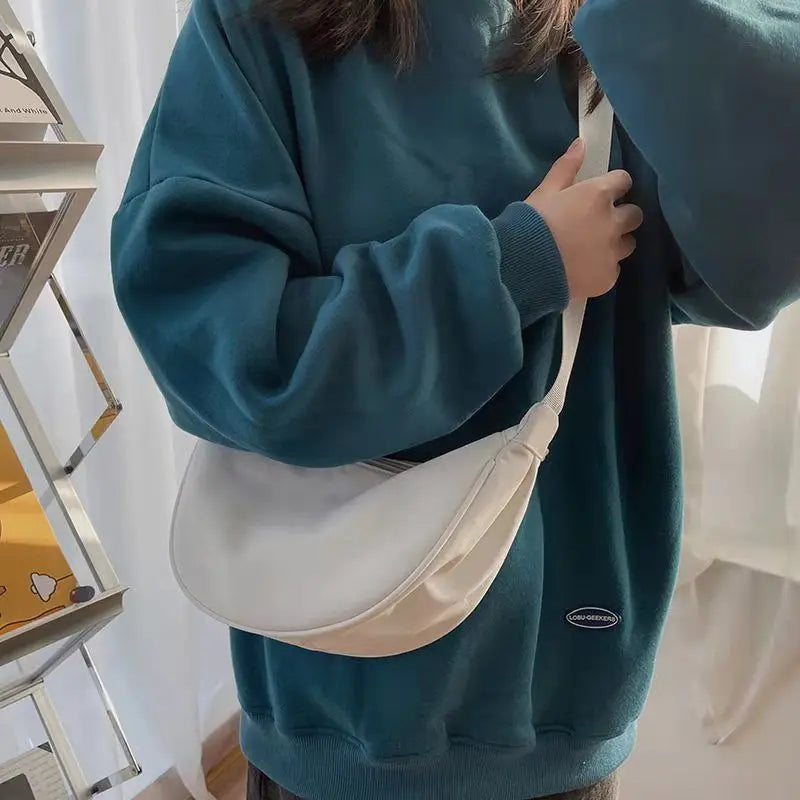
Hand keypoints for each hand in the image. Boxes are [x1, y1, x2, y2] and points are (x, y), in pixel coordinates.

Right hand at [527, 139, 642, 299]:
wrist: (523, 268)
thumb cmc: (530, 225)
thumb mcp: (544, 192)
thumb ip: (566, 168)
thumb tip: (581, 143)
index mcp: (598, 195)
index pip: (624, 181)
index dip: (613, 187)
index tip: (601, 194)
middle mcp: (612, 222)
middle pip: (634, 215)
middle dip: (621, 216)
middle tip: (599, 224)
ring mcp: (612, 253)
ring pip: (628, 244)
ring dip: (616, 243)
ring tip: (592, 250)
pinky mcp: (608, 278)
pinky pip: (613, 269)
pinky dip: (602, 268)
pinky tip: (584, 270)